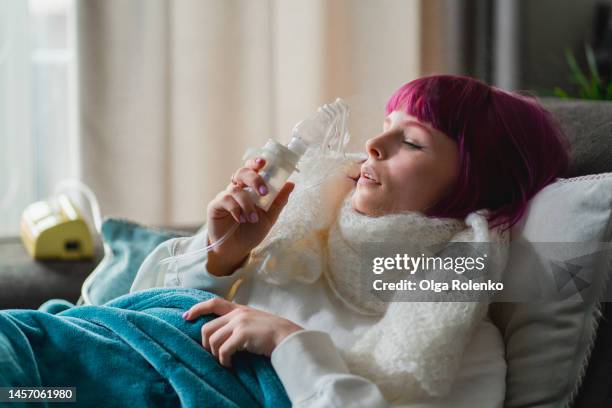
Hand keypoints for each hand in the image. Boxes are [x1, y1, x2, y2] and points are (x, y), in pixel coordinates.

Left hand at [183, 297, 302, 366]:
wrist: (287, 336)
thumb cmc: (272, 333)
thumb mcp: (253, 320)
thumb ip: (238, 322)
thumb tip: (221, 335)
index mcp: (239, 309)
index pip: (213, 303)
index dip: (198, 309)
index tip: (186, 316)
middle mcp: (237, 313)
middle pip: (207, 328)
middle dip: (206, 344)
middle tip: (214, 354)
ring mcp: (239, 323)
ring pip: (213, 340)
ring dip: (216, 355)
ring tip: (226, 361)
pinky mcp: (242, 334)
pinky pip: (223, 350)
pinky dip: (224, 361)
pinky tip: (231, 365)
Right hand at [206, 157, 294, 275]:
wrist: (236, 250)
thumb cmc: (251, 231)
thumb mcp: (269, 217)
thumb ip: (279, 201)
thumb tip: (291, 183)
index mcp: (250, 189)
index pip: (252, 169)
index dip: (256, 162)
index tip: (264, 162)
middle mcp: (237, 189)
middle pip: (242, 172)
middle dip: (254, 179)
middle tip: (264, 192)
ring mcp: (225, 197)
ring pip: (236, 189)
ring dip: (247, 204)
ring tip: (253, 218)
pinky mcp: (215, 206)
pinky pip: (225, 200)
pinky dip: (236, 209)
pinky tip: (241, 219)